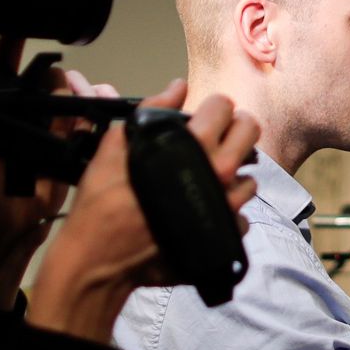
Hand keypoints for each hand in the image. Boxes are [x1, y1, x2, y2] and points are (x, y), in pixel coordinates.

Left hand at [0, 38, 117, 306]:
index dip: (14, 46)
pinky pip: (95, 118)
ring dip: (86, 91)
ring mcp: (55, 128)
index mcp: (1, 112)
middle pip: (51, 77)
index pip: (7, 70)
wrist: (13, 232)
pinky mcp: (77, 143)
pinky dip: (103, 109)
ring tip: (89, 100)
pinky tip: (103, 109)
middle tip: (68, 87)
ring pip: (77, 93)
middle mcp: (29, 114)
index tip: (22, 30)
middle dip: (61, 76)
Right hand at [26, 82, 258, 344]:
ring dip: (233, 175)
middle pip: (250, 134)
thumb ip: (152, 111)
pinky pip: (241, 217)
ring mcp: (226, 209)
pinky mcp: (225, 238)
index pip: (225, 107)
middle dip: (236, 127)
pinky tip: (205, 211)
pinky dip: (227, 212)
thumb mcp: (116, 146)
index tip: (205, 113)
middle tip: (218, 135)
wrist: (98, 261)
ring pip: (250, 179)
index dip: (213, 106)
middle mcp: (219, 175)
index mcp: (194, 147)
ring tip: (208, 179)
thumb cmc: (102, 204)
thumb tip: (177, 88)